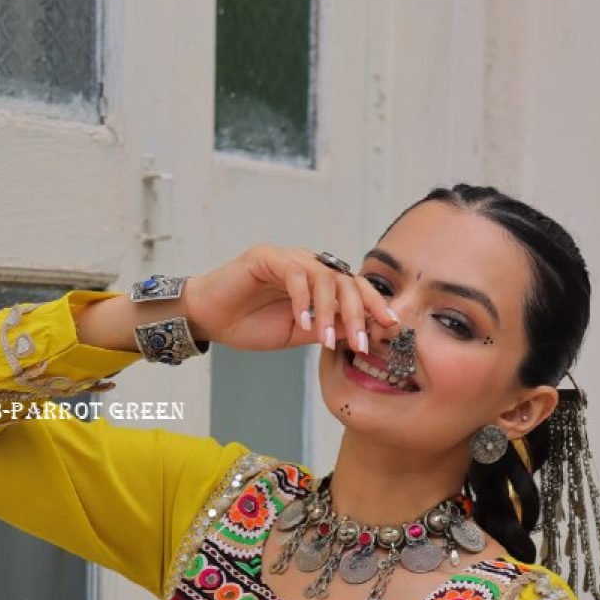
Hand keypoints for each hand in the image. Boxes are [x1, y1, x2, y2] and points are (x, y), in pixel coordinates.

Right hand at [183, 245, 398, 352]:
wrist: (209, 319)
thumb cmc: (249, 324)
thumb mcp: (299, 333)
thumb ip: (329, 328)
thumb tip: (363, 333)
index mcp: (318, 283)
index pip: (355, 289)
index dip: (375, 306)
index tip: (390, 328)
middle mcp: (307, 266)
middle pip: (346, 281)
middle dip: (359, 313)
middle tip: (362, 342)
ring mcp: (288, 259)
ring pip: (324, 277)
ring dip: (330, 311)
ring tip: (326, 339)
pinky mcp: (266, 257)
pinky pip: (294, 273)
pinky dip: (302, 299)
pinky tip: (302, 322)